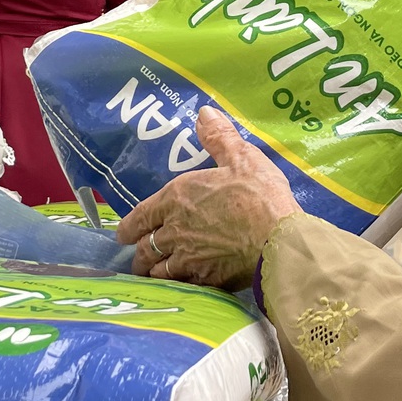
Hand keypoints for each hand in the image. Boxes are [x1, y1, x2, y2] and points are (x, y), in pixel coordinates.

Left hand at [118, 108, 301, 290]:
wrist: (278, 239)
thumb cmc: (259, 195)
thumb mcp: (241, 157)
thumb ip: (219, 136)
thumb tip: (203, 112)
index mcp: (176, 198)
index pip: (139, 216)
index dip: (129, 227)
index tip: (123, 234)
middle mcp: (173, 231)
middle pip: (144, 248)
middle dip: (138, 253)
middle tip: (138, 257)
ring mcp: (187, 259)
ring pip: (157, 271)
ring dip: (153, 272)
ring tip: (154, 274)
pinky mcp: (204, 281)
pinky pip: (179, 286)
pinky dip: (174, 287)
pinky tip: (178, 288)